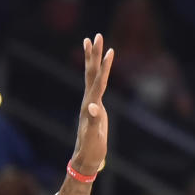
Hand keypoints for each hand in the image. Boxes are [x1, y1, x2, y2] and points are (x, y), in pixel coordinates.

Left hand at [71, 33, 113, 174]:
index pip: (99, 81)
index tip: (110, 50)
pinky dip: (97, 73)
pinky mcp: (93, 107)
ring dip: (92, 59)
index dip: (105, 66)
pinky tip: (98, 69)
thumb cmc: (91, 150)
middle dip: (94, 54)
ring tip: (91, 42)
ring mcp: (90, 103)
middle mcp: (87, 101)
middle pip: (91, 73)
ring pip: (91, 77)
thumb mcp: (93, 137)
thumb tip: (93, 107)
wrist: (84, 159)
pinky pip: (95, 85)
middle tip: (96, 35)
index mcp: (90, 105)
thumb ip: (93, 122)